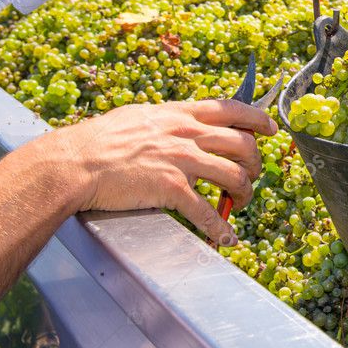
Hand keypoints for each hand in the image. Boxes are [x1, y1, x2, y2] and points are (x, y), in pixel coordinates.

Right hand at [19, 100, 277, 245]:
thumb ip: (166, 120)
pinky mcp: (172, 188)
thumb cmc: (99, 140)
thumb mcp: (139, 116)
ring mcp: (182, 160)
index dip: (257, 119)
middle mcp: (186, 133)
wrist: (76, 162)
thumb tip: (180, 122)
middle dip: (256, 162)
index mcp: (180, 114)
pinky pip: (206, 211)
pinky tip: (226, 238)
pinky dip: (220, 227)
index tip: (271, 129)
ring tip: (242, 203)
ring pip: (234, 175)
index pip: (230, 109)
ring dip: (245, 193)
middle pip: (242, 144)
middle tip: (255, 175)